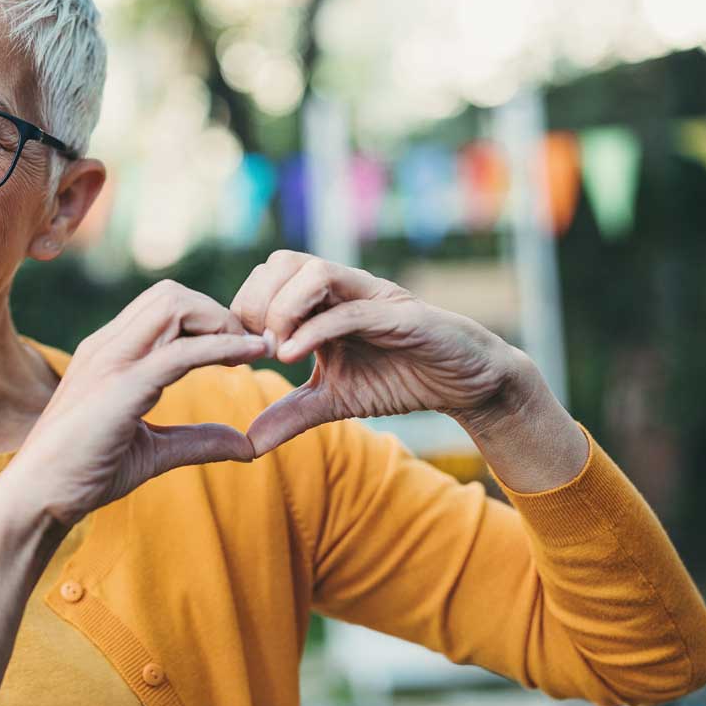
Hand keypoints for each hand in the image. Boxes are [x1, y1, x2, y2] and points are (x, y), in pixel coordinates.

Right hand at [5, 280, 268, 527]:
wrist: (36, 500)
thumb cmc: (85, 474)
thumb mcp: (153, 451)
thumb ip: (197, 440)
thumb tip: (246, 445)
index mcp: (110, 353)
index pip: (164, 306)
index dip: (209, 319)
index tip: (243, 347)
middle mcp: (107, 346)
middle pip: (173, 294)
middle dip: (218, 312)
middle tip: (250, 347)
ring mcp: (110, 361)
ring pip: (175, 305)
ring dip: (222, 322)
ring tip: (251, 350)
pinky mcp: (120, 387)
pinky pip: (181, 352)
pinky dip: (223, 346)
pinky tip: (251, 356)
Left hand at [229, 251, 526, 454]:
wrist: (464, 385)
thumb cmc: (402, 379)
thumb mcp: (335, 401)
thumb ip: (292, 414)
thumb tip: (248, 444)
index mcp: (324, 301)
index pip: (268, 277)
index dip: (245, 308)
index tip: (241, 354)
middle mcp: (345, 289)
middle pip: (281, 262)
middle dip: (256, 303)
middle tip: (255, 349)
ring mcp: (372, 296)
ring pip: (313, 270)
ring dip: (283, 307)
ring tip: (277, 350)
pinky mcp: (399, 315)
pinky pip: (349, 310)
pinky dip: (314, 329)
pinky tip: (293, 357)